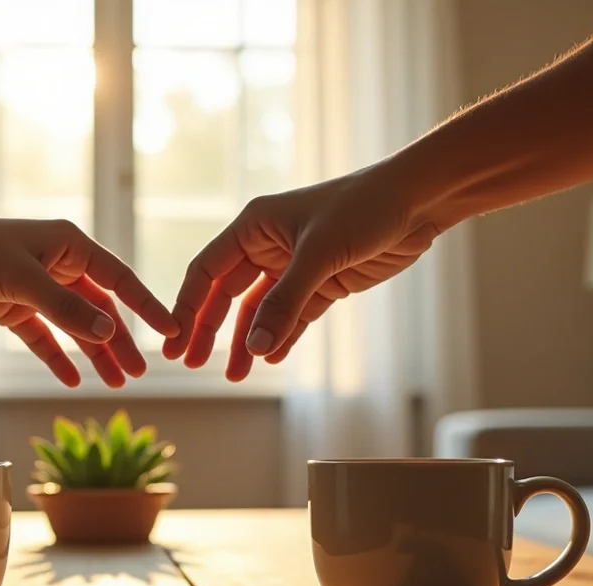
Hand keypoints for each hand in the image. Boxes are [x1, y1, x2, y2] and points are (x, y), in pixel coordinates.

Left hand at [0, 206, 178, 387]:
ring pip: (76, 326)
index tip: (171, 329)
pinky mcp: (16, 308)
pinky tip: (71, 381)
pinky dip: (58, 358)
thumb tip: (108, 332)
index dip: (146, 305)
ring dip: (94, 354)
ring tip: (114, 384)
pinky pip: (45, 338)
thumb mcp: (24, 280)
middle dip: (119, 341)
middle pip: (101, 309)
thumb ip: (66, 309)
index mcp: (70, 246)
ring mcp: (38, 288)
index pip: (119, 279)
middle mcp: (59, 265)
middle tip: (139, 373)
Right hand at [163, 166, 441, 380]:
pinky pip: (292, 317)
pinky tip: (270, 359)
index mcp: (254, 226)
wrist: (418, 202)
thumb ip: (286, 303)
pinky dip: (281, 338)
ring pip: (259, 312)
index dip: (188, 306)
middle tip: (193, 365)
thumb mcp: (319, 255)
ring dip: (247, 342)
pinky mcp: (323, 283)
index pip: (207, 271)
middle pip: (226, 295)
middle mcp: (268, 246)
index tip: (174, 342)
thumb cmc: (364, 208)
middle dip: (210, 331)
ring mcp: (295, 267)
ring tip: (235, 376)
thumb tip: (255, 348)